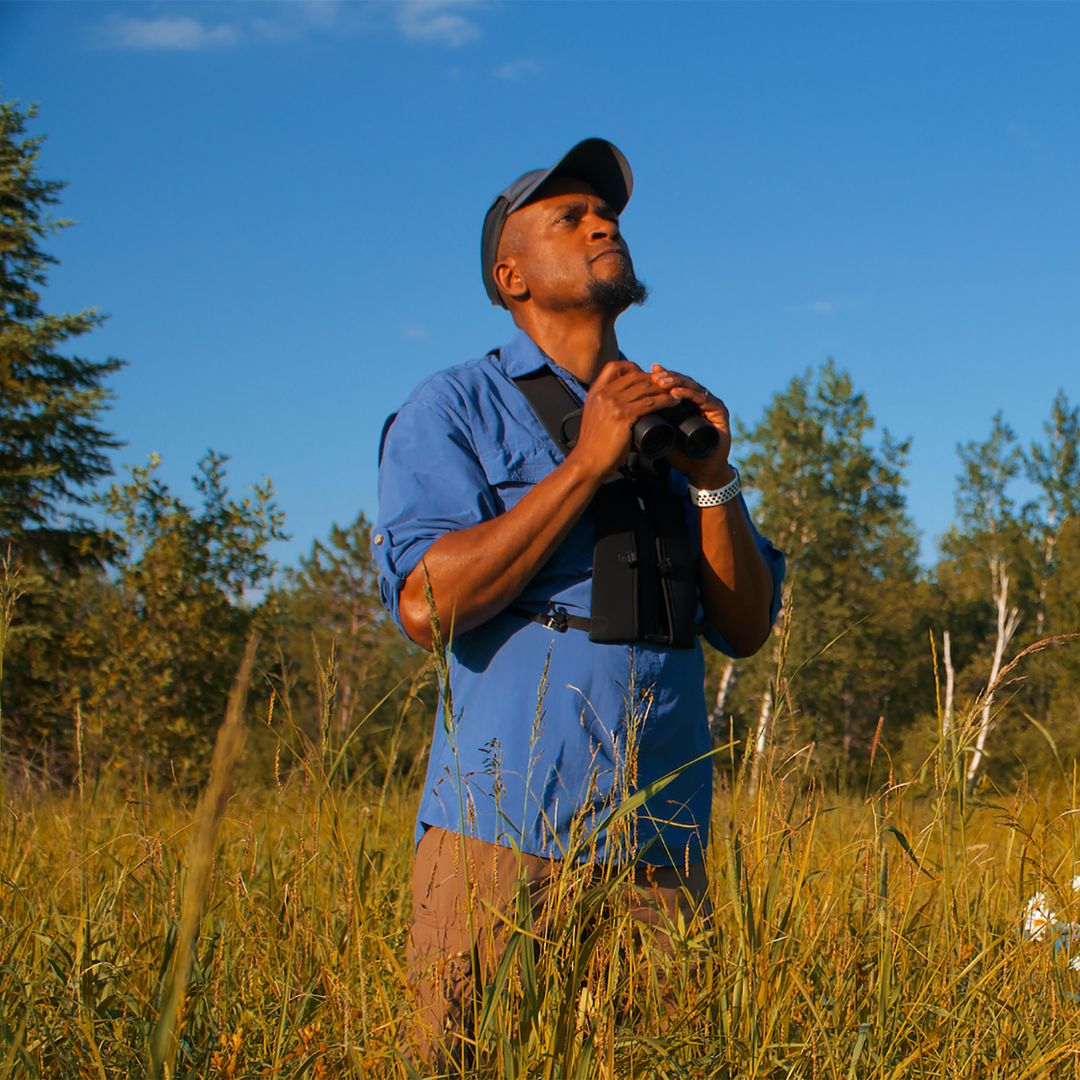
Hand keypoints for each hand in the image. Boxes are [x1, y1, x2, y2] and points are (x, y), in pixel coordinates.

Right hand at [568, 360, 678, 480]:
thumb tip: (625, 406)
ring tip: (675, 393)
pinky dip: (665, 401)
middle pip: (634, 376)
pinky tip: (673, 402)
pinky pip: (650, 403)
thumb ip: (606, 408)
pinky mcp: (622, 416)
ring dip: (663, 389)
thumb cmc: (593, 446)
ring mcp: (612, 404)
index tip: (645, 378)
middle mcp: (603, 394)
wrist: (587, 462)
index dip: (633, 368)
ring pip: (644, 388)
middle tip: (666, 386)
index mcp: (595, 392)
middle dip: (653, 379)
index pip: (614, 367)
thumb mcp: (595, 418)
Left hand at [649, 364, 734, 486]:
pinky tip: (676, 393)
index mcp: (689, 404)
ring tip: (661, 382)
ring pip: (692, 387)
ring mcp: (712, 404)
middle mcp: (702, 401)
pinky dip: (689, 394)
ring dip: (676, 383)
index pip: (675, 385)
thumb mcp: (662, 437)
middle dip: (668, 377)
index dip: (661, 378)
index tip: (646, 374)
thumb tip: (629, 416)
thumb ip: (650, 426)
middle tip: (653, 375)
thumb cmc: (682, 457)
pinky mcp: (720, 411)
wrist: (701, 472)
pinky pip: (703, 399)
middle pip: (684, 382)